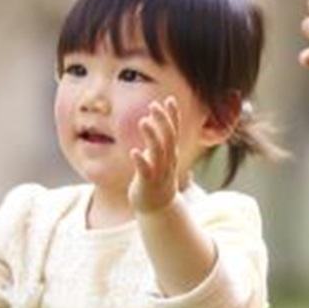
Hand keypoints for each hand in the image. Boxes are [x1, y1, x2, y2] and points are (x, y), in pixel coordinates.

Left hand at [128, 98, 181, 214]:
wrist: (158, 207)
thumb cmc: (156, 178)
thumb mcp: (160, 156)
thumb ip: (156, 137)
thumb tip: (149, 117)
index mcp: (171, 153)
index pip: (174, 131)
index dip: (173, 116)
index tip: (169, 99)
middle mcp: (168, 161)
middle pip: (168, 138)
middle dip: (162, 121)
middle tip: (153, 106)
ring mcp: (159, 172)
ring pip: (158, 152)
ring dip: (152, 136)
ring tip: (143, 121)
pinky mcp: (147, 183)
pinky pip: (145, 171)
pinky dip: (141, 161)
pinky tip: (134, 151)